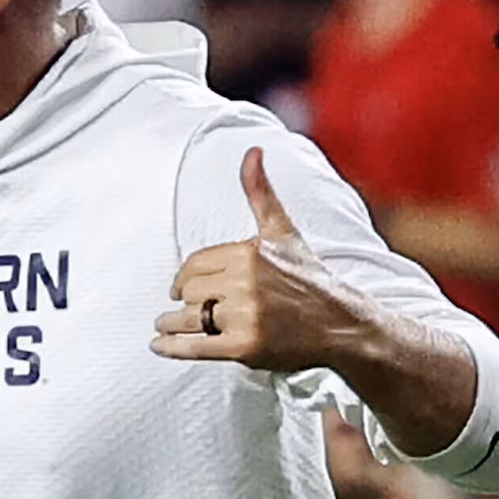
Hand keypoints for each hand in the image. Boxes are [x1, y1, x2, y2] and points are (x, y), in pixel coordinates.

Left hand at [154, 148, 365, 372]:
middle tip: (185, 308)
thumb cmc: (308, 277)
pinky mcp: (245, 346)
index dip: (185, 277)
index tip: (182, 287)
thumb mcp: (282, 230)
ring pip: (189, 318)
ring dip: (170, 324)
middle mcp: (245, 282)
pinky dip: (172, 347)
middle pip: (190, 292)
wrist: (339, 323)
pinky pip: (195, 346)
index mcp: (247, 252)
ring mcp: (245, 316)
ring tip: (164, 327)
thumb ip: (260, 192)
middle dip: (186, 300)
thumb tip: (252, 150)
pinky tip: (158, 345)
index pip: (194, 265)